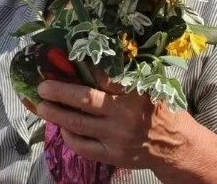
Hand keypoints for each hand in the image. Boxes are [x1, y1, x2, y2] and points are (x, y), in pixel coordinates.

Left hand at [35, 72, 195, 171]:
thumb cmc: (158, 111)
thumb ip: (123, 78)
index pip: (103, 77)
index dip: (81, 68)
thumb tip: (90, 62)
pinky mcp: (113, 155)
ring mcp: (117, 137)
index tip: (62, 61)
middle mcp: (125, 114)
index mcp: (134, 92)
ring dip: (55, 114)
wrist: (176, 147)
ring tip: (40, 106)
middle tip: (42, 86)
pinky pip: (82, 146)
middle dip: (59, 92)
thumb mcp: (149, 87)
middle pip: (84, 100)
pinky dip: (68, 136)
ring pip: (78, 124)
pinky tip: (61, 127)